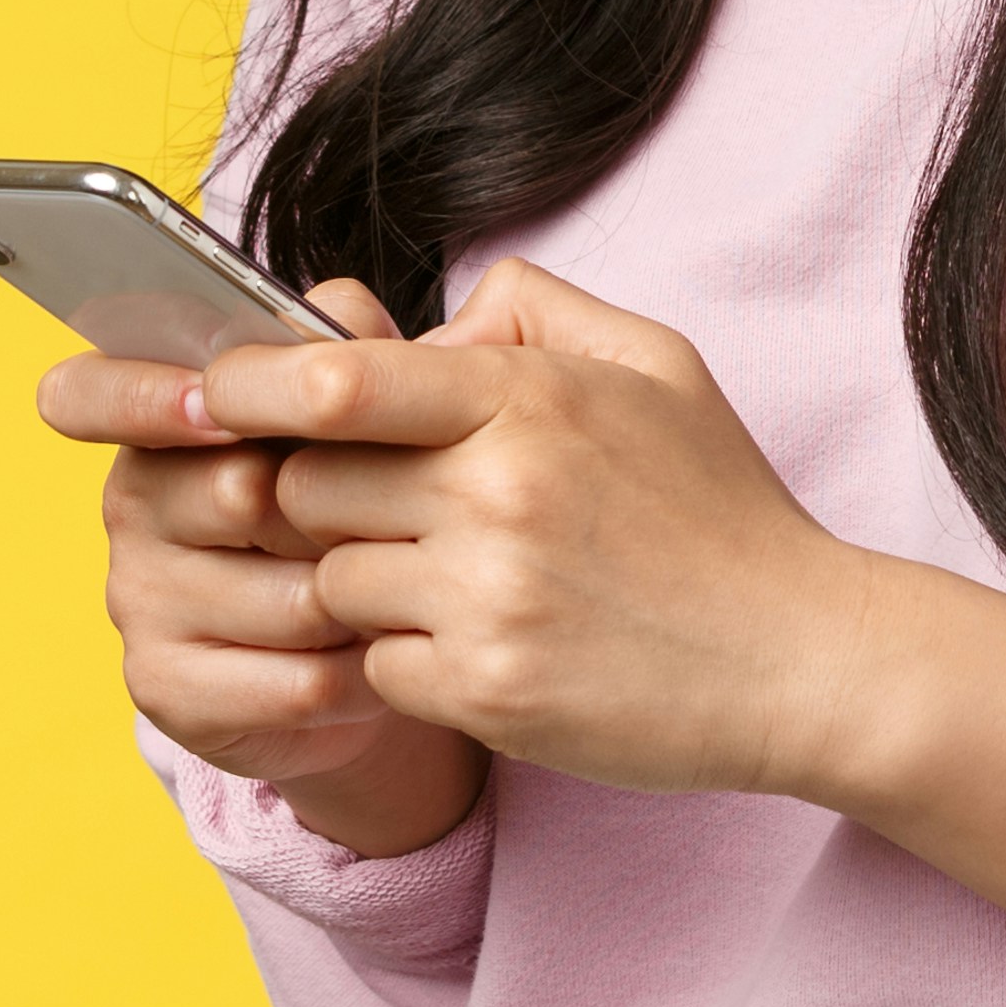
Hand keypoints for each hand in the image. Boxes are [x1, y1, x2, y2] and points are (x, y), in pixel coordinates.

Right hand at [47, 274, 485, 860]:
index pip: (85, 391)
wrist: (354, 651)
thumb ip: (348, 348)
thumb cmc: (347, 509)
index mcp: (156, 423)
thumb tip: (350, 314)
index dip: (142, 396)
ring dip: (365, 601)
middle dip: (338, 512)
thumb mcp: (353, 418)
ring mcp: (138, 602)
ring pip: (286, 594)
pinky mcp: (167, 690)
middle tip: (395, 519)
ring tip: (399, 595)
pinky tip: (378, 660)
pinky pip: (295, 680)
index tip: (214, 406)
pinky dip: (359, 673)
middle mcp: (130, 506)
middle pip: (239, 492)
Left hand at [219, 260, 1005, 938]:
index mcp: (528, 400)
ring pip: (328, 581)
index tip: (201, 391)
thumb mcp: (655, 365)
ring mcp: (486, 600)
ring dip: (360, 585)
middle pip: (307, 484)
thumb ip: (533, 314)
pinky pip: (373, 667)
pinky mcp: (484, 693)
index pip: (335, 378)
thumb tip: (423, 322)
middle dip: (315, 493)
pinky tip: (478, 647)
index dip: (245, 384)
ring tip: (447, 582)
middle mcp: (497, 494)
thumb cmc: (721, 509)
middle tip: (366, 504)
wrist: (804, 660)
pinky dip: (402, 662)